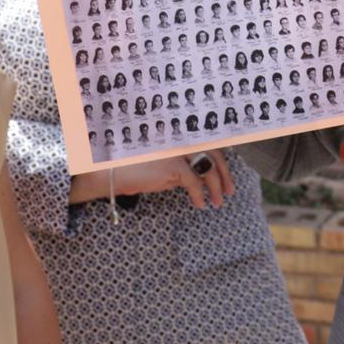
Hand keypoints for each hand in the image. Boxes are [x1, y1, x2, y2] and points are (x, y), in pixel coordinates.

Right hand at [69, 155, 231, 208]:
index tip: (227, 176)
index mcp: (181, 138)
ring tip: (217, 202)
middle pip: (214, 153)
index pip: (209, 145)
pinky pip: (195, 182)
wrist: (113, 172)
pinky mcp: (174, 165)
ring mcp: (179, 151)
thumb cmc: (136, 170)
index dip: (221, 161)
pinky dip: (199, 195)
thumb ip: (181, 166)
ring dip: (216, 186)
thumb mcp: (163, 165)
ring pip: (208, 168)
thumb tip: (198, 177)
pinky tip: (199, 204)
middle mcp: (183, 141)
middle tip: (230, 191)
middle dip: (225, 174)